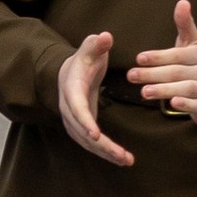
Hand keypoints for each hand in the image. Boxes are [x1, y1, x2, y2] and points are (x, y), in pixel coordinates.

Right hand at [56, 29, 131, 169]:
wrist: (69, 71)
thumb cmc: (84, 58)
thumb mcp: (90, 47)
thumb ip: (96, 43)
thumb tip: (105, 36)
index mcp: (71, 88)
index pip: (76, 107)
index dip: (85, 122)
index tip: (95, 134)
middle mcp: (69, 107)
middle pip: (82, 131)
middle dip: (101, 145)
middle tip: (121, 155)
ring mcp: (74, 119)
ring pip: (86, 141)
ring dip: (105, 152)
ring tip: (126, 161)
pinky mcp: (82, 126)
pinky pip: (91, 143)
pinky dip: (105, 151)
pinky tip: (122, 158)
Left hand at [131, 0, 196, 127]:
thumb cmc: (196, 66)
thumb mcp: (192, 45)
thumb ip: (185, 25)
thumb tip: (183, 2)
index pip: (178, 54)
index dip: (159, 56)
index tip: (139, 58)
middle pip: (178, 72)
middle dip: (153, 74)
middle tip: (131, 76)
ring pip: (187, 88)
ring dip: (165, 90)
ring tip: (144, 92)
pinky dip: (186, 105)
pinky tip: (172, 104)